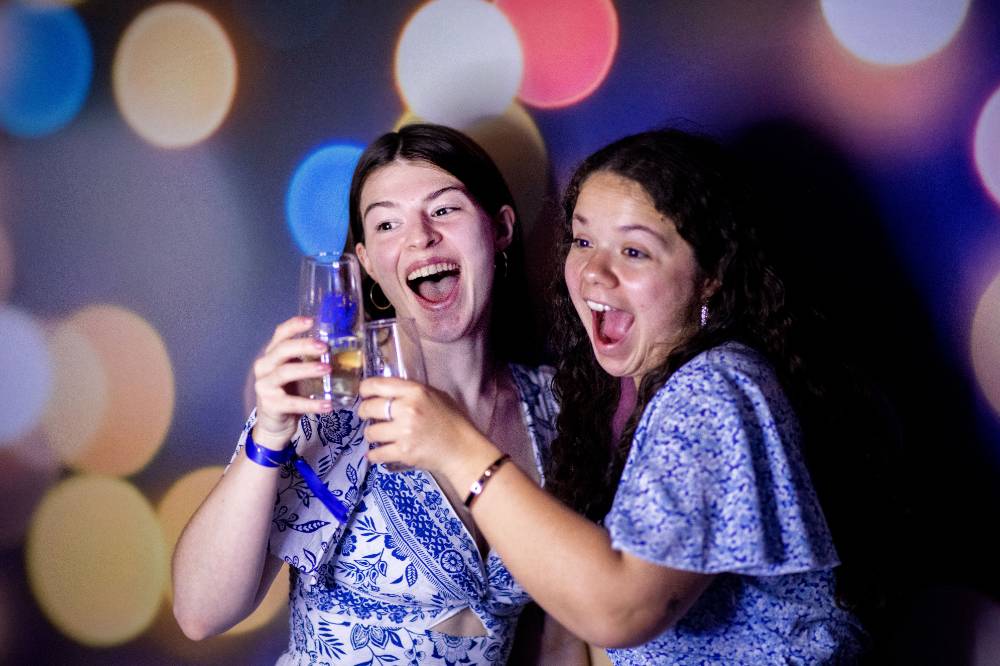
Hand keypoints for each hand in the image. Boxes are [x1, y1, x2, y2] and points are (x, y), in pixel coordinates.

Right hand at [252, 316, 333, 448]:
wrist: (275, 424)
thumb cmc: (289, 393)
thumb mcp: (297, 373)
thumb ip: (310, 360)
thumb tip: (342, 348)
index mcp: (272, 355)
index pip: (280, 334)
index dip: (294, 325)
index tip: (312, 320)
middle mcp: (264, 367)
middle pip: (282, 350)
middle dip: (304, 345)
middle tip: (325, 346)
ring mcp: (264, 386)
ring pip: (285, 373)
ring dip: (308, 369)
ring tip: (328, 369)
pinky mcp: (271, 405)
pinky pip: (292, 403)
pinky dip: (311, 404)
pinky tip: (328, 405)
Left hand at [358, 377, 500, 485]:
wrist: (463, 449)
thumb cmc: (452, 420)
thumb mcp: (436, 395)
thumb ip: (412, 391)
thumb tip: (388, 391)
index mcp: (415, 391)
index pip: (377, 385)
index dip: (365, 389)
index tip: (364, 394)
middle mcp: (407, 409)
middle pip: (369, 407)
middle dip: (364, 412)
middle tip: (366, 415)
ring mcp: (404, 432)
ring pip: (370, 432)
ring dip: (371, 434)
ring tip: (377, 435)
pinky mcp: (404, 452)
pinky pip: (377, 453)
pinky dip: (374, 455)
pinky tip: (376, 453)